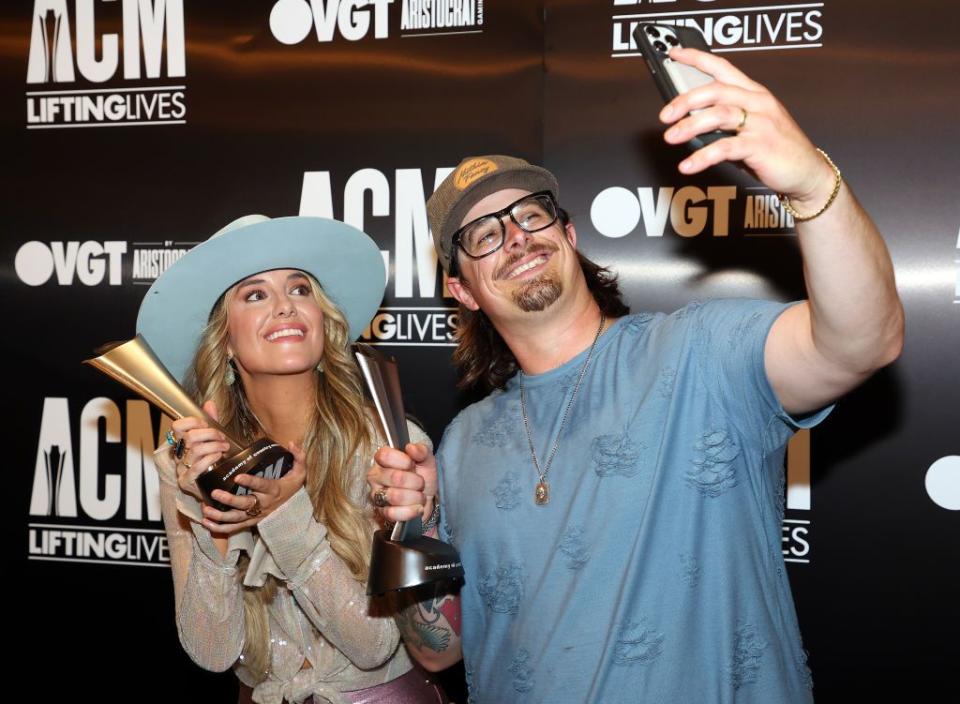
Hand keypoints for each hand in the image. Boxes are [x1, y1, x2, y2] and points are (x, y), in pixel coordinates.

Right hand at [171, 400, 230, 501]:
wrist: (213, 485)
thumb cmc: (211, 461)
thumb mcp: (212, 439)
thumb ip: (211, 421)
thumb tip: (209, 403)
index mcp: (181, 442)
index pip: (177, 426)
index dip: (193, 422)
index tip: (207, 424)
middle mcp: (179, 454)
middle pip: (190, 436)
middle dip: (211, 434)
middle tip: (223, 438)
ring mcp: (181, 467)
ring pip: (196, 450)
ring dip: (215, 446)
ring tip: (225, 448)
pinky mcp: (186, 481)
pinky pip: (197, 466)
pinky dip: (211, 458)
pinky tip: (218, 457)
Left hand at [200, 441, 307, 535]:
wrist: (293, 509)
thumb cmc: (292, 486)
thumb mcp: (300, 472)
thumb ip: (299, 457)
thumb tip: (292, 443)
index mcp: (274, 490)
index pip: (262, 485)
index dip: (250, 482)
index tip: (238, 477)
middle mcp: (263, 504)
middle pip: (245, 504)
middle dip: (230, 500)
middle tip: (215, 493)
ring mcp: (255, 515)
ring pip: (236, 518)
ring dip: (220, 515)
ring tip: (206, 509)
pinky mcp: (250, 522)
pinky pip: (234, 528)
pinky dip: (220, 528)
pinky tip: (206, 522)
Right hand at [367, 443, 437, 523]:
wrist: (429, 499)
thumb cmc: (423, 476)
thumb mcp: (426, 460)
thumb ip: (421, 450)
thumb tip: (411, 448)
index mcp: (383, 459)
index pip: (384, 455)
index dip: (403, 460)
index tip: (412, 464)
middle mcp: (376, 476)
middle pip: (395, 477)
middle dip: (415, 481)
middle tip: (420, 482)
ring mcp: (377, 495)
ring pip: (395, 497)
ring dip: (415, 497)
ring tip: (419, 496)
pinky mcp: (382, 512)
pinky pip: (394, 513)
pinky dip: (411, 511)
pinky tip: (418, 508)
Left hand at [659, 47, 834, 209]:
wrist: (807, 172)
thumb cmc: (776, 149)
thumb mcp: (750, 127)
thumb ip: (725, 121)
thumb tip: (690, 121)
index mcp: (754, 93)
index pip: (723, 67)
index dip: (697, 58)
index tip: (675, 54)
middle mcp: (758, 103)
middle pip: (716, 90)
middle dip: (685, 100)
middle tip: (665, 115)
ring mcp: (761, 123)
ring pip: (718, 115)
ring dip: (690, 126)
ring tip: (671, 137)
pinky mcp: (760, 146)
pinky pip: (725, 148)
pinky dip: (702, 157)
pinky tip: (688, 165)